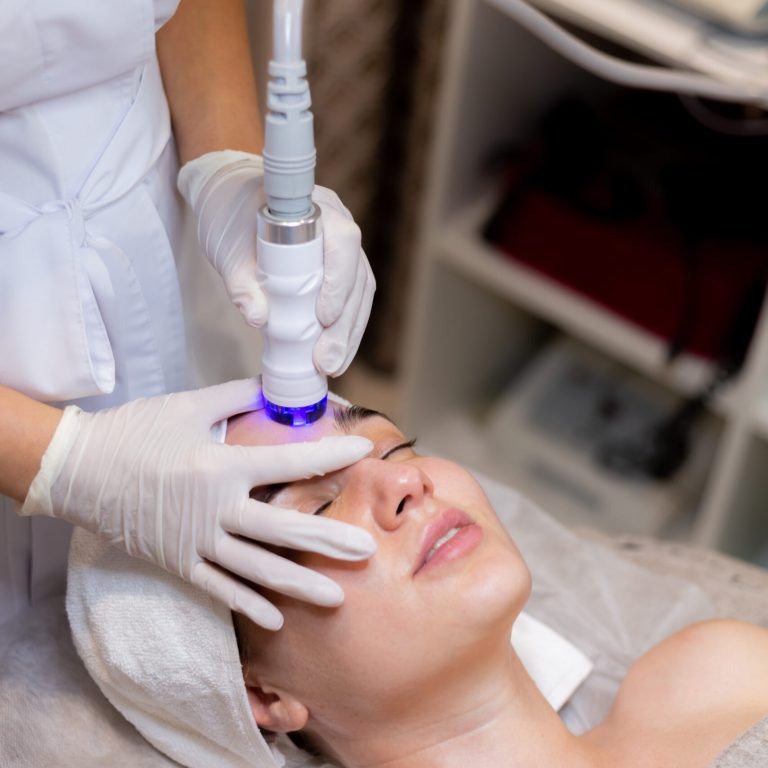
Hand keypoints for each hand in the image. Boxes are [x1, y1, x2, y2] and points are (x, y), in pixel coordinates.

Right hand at [20, 379, 375, 629]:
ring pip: (257, 569)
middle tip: (368, 551)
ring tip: (336, 597)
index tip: (364, 451)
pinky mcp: (179, 562)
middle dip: (329, 541)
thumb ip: (236, 396)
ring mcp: (197, 542)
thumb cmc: (136, 432)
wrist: (79, 469)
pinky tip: (277, 619)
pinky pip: (219, 588)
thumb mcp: (189, 407)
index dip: (331, 456)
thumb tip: (273, 387)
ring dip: (299, 583)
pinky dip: (248, 605)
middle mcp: (216, 509)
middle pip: (283, 529)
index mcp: (222, 466)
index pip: (290, 462)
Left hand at [178, 150, 375, 376]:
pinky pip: (352, 300)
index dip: (339, 282)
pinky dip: (345, 329)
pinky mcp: (339, 268)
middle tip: (327, 362)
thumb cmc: (231, 217)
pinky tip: (334, 354)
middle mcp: (340, 225)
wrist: (231, 198)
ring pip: (361, 294)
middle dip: (346, 325)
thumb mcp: (228, 250)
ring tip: (332, 366)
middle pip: (359, 278)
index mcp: (316, 209)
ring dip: (349, 334)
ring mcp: (343, 248)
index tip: (323, 317)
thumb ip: (240, 283)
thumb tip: (258, 318)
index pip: (343, 243)